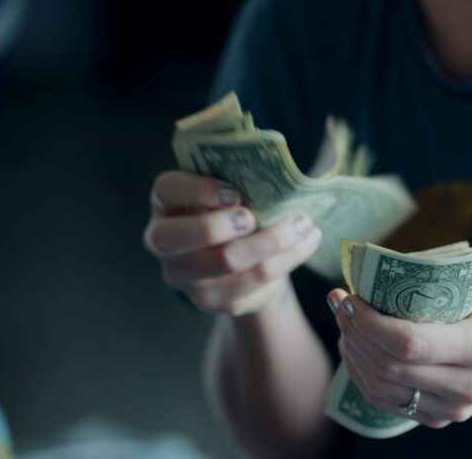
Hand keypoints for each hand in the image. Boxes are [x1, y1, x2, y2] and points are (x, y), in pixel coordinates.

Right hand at [144, 170, 321, 314]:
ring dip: (271, 240)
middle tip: (253, 217)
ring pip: (225, 261)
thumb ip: (239, 179)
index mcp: (166, 204)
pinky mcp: (212, 300)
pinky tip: (307, 242)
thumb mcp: (229, 190)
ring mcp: (184, 276)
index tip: (235, 192)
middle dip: (218, 226)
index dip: (197, 190)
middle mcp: (164, 242)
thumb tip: (276, 171)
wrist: (243, 260)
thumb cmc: (234, 210)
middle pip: (176, 237)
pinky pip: (253, 282)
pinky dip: (287, 259)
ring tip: (304, 223)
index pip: (166, 190)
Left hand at [330, 284, 471, 427]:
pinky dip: (363, 374)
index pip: (408, 343)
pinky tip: (356, 347)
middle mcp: (467, 386)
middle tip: (340, 304)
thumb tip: (370, 276)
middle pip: (388, 367)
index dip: (368, 322)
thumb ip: (431, 288)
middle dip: (354, 333)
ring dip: (353, 353)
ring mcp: (453, 409)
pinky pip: (387, 401)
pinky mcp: (439, 419)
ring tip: (345, 323)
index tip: (350, 297)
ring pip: (380, 389)